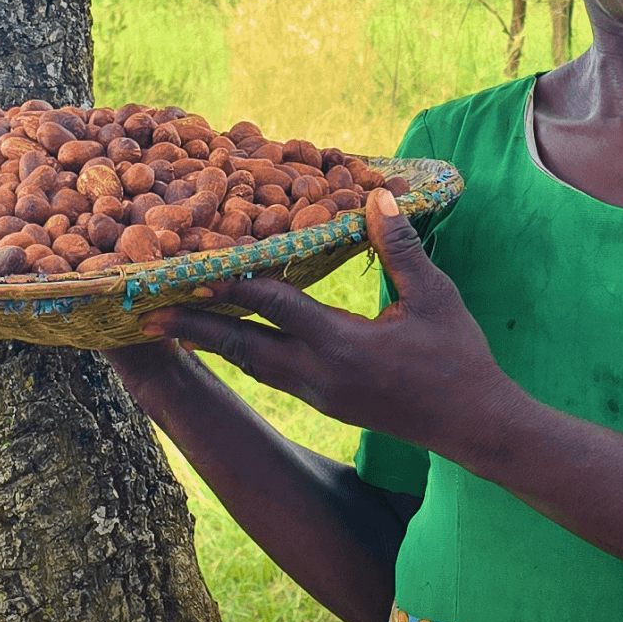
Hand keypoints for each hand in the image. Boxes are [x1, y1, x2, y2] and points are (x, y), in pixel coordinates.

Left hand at [137, 190, 520, 452]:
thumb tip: (375, 196)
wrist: (474, 425)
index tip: (188, 272)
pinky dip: (245, 356)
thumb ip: (399, 247)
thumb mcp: (435, 296)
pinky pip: (273, 376)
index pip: (274, 307)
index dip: (231, 285)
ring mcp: (321, 394)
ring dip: (214, 344)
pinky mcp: (327, 403)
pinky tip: (233, 342)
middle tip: (148, 317)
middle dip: (195, 330)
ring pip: (254, 366)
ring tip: (175, 328)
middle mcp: (320, 375)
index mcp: (343, 346)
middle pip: (243, 347)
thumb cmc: (459, 356)